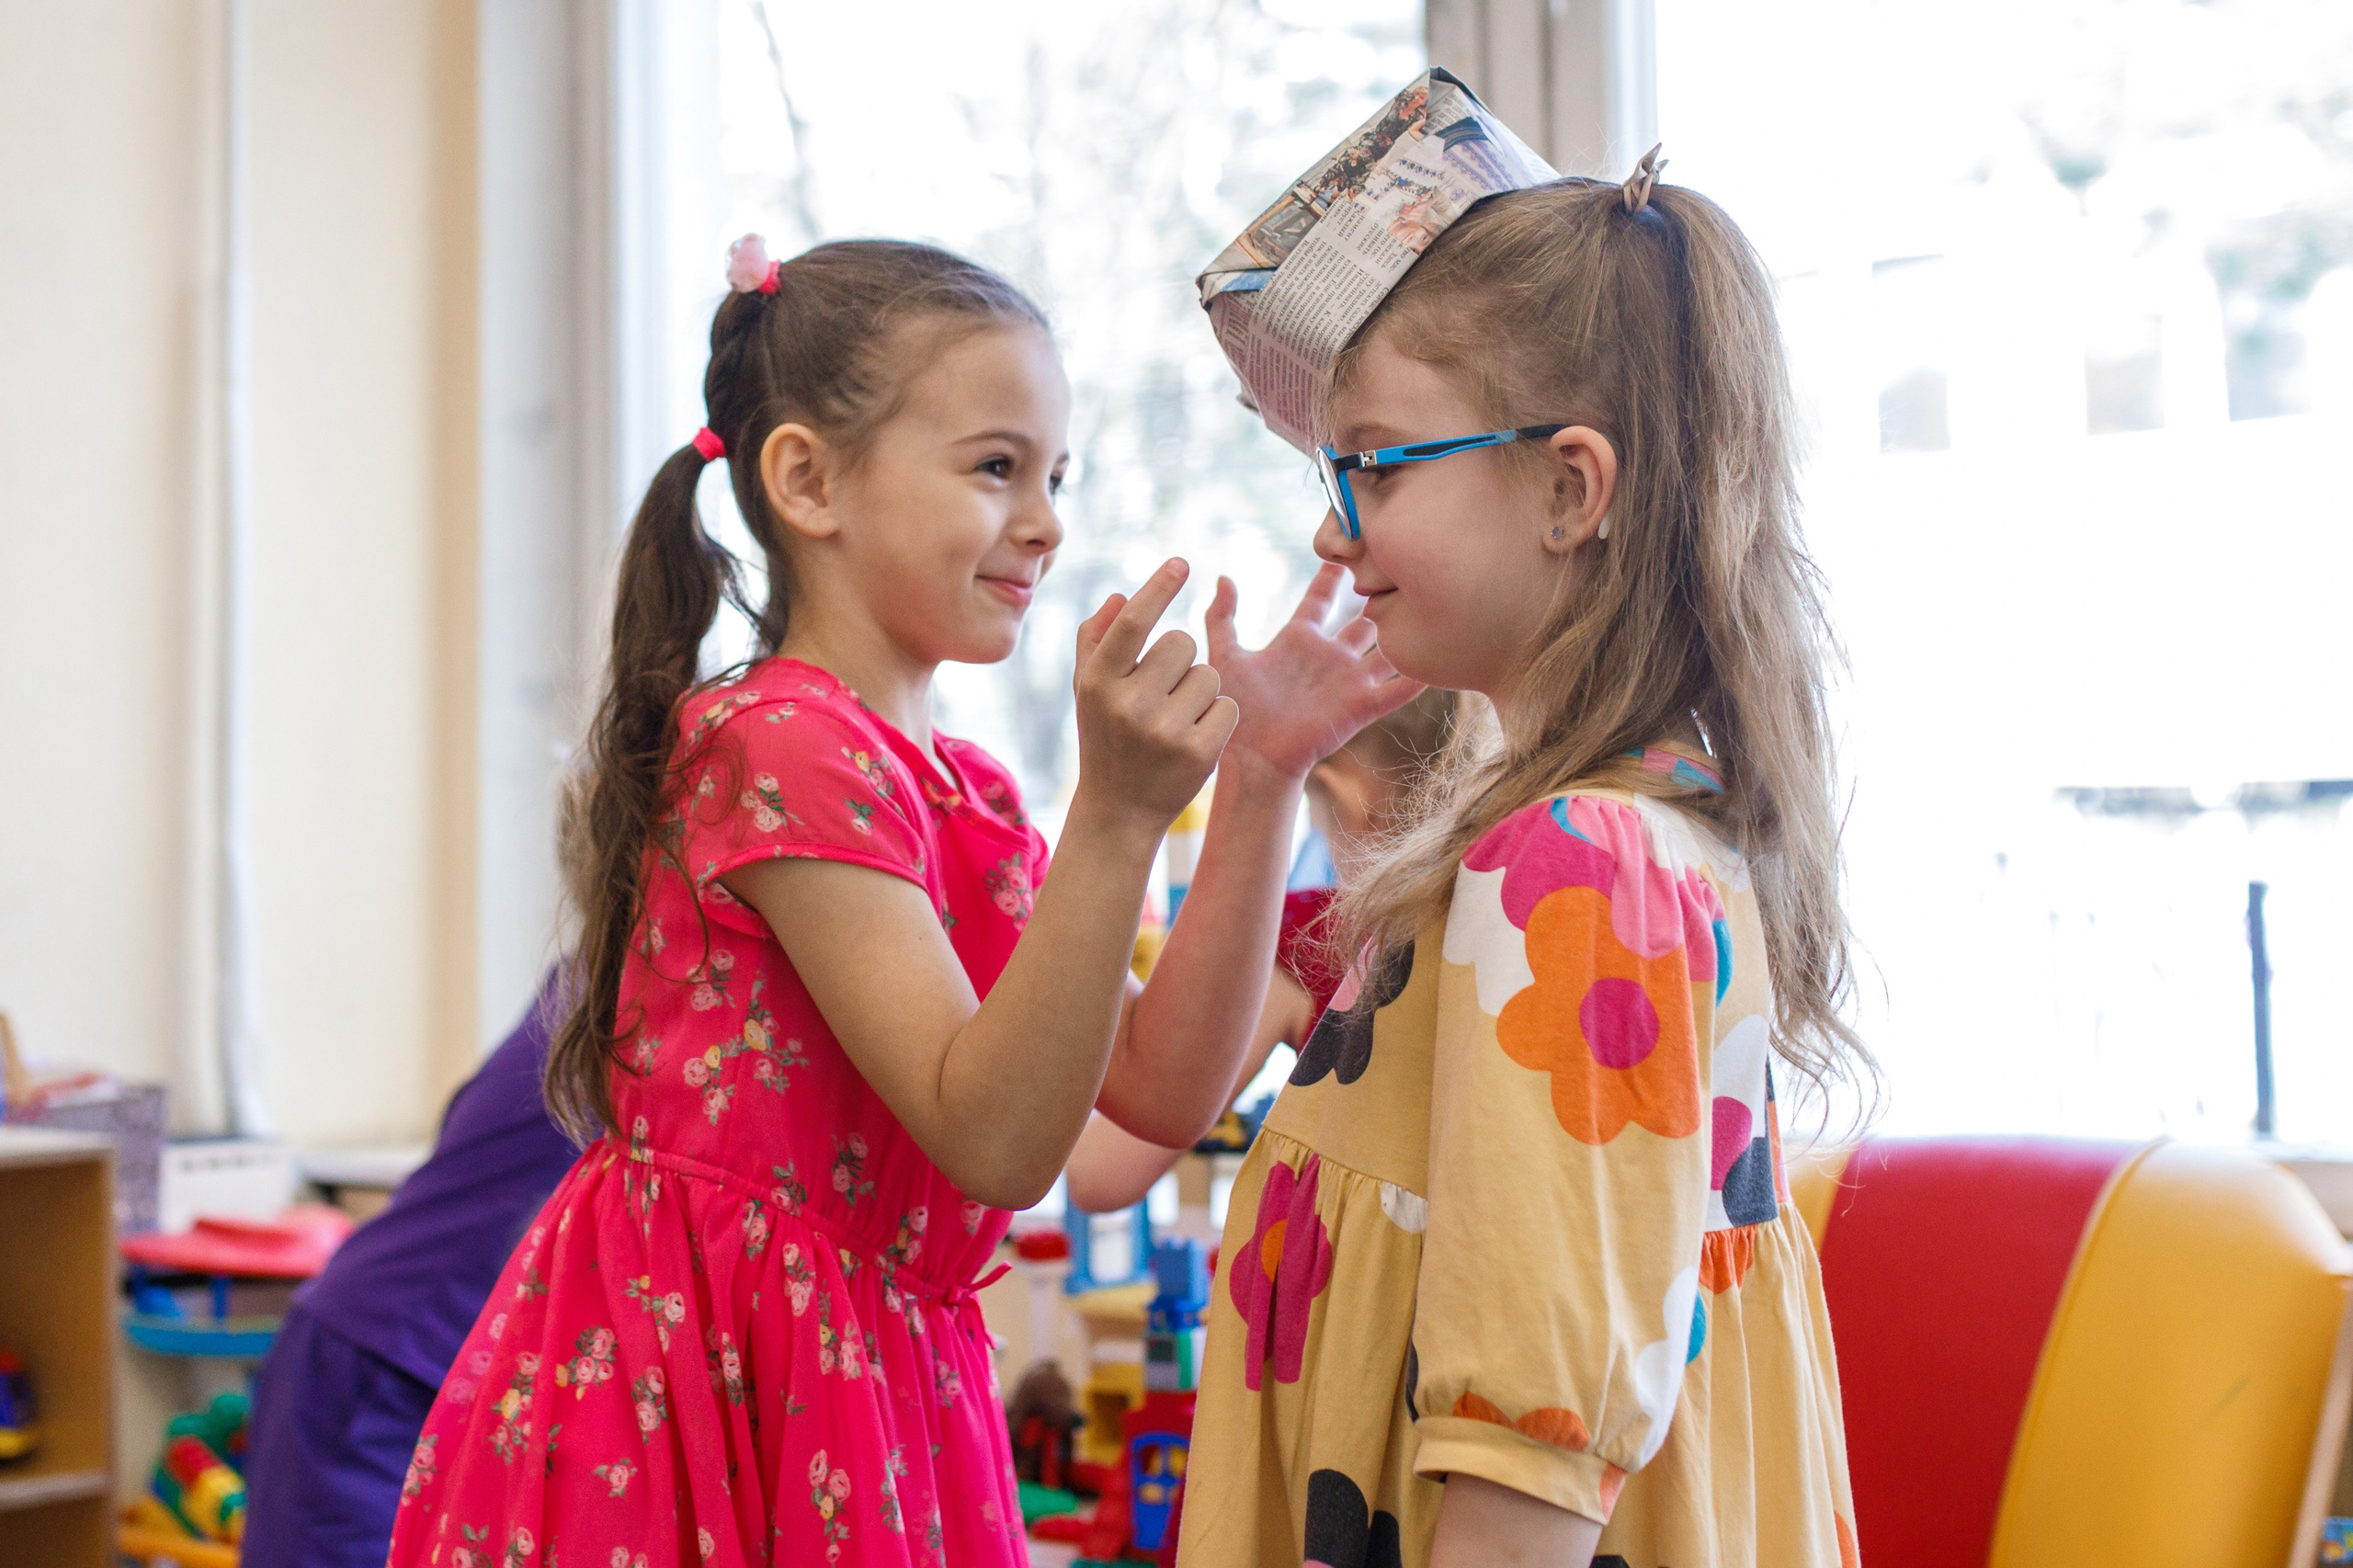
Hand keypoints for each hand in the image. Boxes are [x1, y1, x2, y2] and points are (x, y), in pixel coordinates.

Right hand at [1069, 559, 1238, 834]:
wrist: (1119, 812)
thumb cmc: (1104, 737)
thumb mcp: (1087, 689)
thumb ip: (1095, 638)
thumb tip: (1120, 595)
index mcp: (1098, 682)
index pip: (1133, 623)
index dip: (1158, 588)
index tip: (1181, 563)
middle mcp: (1129, 705)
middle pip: (1183, 643)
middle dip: (1181, 659)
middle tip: (1162, 691)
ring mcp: (1165, 731)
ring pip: (1210, 674)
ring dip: (1200, 691)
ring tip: (1175, 719)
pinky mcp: (1199, 753)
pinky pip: (1227, 706)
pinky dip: (1217, 718)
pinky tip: (1193, 738)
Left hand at [1205, 563, 1425, 780]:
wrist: (1253, 758)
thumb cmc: (1235, 710)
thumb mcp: (1224, 656)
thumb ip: (1222, 617)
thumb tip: (1222, 577)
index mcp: (1297, 640)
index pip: (1320, 599)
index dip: (1331, 576)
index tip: (1346, 548)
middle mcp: (1328, 656)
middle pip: (1362, 619)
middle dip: (1381, 596)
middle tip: (1400, 568)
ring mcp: (1348, 681)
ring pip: (1386, 649)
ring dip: (1404, 629)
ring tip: (1429, 602)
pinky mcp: (1362, 707)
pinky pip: (1397, 689)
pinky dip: (1417, 676)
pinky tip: (1441, 657)